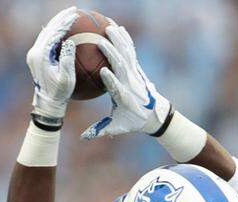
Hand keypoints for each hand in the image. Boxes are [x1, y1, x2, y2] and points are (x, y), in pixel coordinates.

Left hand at [25, 6, 78, 125]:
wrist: (47, 103)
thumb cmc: (59, 93)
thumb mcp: (66, 79)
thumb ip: (67, 60)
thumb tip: (69, 42)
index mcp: (40, 55)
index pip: (52, 32)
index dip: (64, 21)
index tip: (75, 14)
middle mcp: (34, 52)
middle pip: (48, 28)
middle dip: (61, 18)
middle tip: (74, 9)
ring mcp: (34, 54)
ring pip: (46, 32)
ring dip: (58, 23)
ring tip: (70, 16)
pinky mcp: (37, 57)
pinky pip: (47, 40)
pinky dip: (56, 33)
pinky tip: (66, 30)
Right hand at [81, 22, 171, 139]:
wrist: (154, 114)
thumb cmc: (132, 121)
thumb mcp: (117, 127)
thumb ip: (101, 131)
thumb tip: (82, 138)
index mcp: (124, 98)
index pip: (117, 88)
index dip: (112, 80)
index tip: (104, 72)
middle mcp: (131, 83)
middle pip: (122, 66)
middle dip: (113, 54)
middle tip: (101, 42)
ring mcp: (135, 74)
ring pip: (127, 54)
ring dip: (118, 41)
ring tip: (109, 28)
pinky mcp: (137, 68)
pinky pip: (131, 51)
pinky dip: (125, 39)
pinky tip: (119, 28)